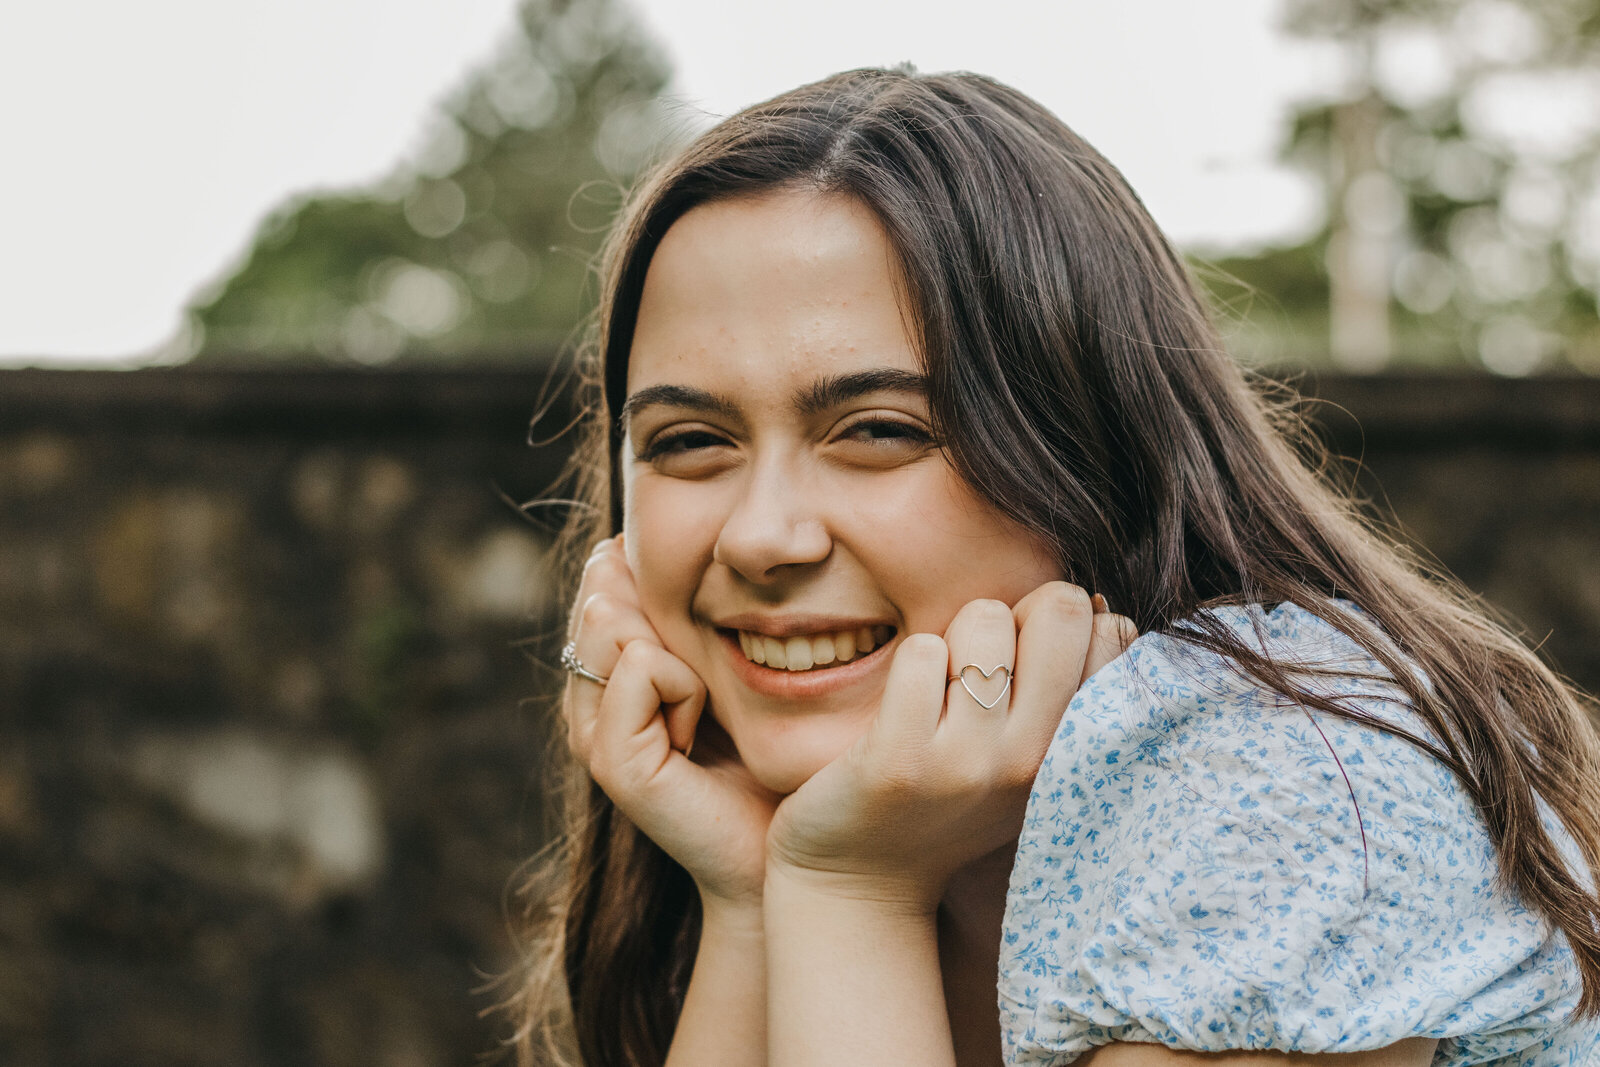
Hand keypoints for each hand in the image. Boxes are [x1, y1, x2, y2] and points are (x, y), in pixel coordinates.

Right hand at [565, 536, 779, 909]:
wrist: (779, 849)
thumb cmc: (767, 758)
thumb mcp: (724, 668)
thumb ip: (688, 617)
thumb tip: (641, 544)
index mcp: (610, 679)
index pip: (600, 583)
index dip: (642, 580)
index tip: (697, 638)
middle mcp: (589, 704)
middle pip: (598, 596)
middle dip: (656, 608)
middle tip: (701, 679)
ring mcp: (593, 734)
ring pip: (611, 623)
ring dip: (673, 646)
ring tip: (701, 705)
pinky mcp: (614, 762)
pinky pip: (640, 668)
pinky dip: (682, 685)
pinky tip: (698, 728)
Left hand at [764, 582, 1135, 911]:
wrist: (861, 882)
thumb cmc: (946, 801)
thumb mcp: (1025, 760)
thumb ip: (1063, 692)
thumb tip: (1097, 602)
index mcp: (1073, 755)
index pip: (1114, 633)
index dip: (1061, 626)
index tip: (1028, 668)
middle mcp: (1031, 759)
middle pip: (1060, 610)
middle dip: (1016, 614)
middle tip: (982, 665)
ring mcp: (967, 761)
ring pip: (984, 620)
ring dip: (954, 639)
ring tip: (938, 694)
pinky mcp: (900, 760)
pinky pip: (921, 652)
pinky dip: (908, 664)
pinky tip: (903, 711)